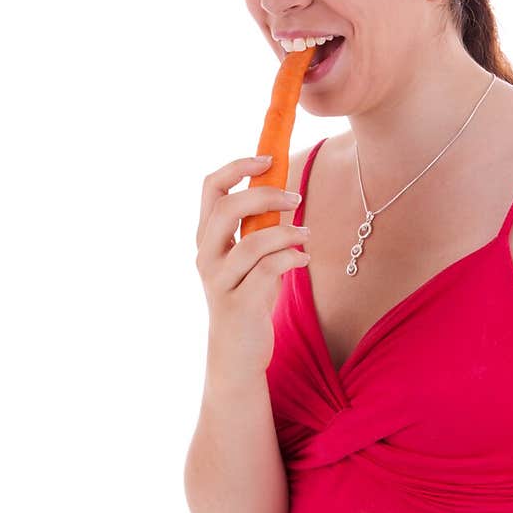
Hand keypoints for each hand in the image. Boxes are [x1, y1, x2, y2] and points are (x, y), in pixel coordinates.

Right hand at [194, 155, 309, 380]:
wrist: (236, 354)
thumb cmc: (248, 298)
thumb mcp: (249, 259)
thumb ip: (256, 228)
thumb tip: (282, 189)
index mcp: (207, 238)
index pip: (211, 187)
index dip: (238, 166)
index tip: (268, 158)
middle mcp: (206, 257)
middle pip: (228, 208)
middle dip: (266, 195)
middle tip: (296, 197)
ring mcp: (219, 282)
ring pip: (251, 242)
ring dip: (286, 232)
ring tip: (306, 234)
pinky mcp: (238, 305)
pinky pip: (266, 271)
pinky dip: (290, 258)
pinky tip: (303, 259)